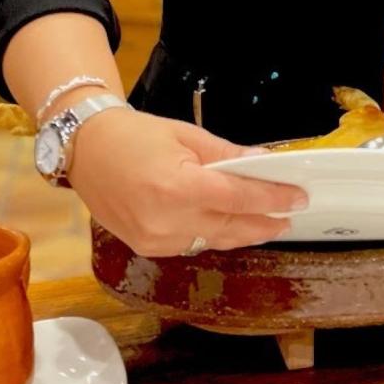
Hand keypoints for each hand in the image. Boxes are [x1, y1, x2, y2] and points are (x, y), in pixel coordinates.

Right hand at [68, 109, 306, 256]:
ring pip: (214, 240)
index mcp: (178, 187)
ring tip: (270, 224)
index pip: (238, 198)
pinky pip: (192, 244)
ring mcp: (155, 239)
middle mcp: (167, 220)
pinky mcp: (147, 247)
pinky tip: (233, 227)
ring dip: (244, 233)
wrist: (86, 150)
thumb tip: (263, 164)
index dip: (272, 198)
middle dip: (264, 222)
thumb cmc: (136, 135)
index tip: (298, 197)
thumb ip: (227, 155)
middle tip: (291, 215)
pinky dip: (215, 235)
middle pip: (231, 227)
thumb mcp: (187, 136)